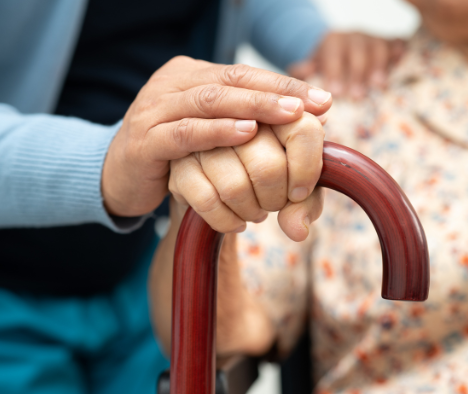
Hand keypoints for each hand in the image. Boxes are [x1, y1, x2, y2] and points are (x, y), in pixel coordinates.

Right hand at [102, 56, 332, 216]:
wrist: (115, 178)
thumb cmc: (171, 156)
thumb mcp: (208, 132)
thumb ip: (243, 121)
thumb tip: (304, 121)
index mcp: (188, 75)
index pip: (242, 73)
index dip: (283, 83)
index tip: (322, 99)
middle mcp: (170, 84)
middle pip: (229, 81)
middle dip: (276, 92)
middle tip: (312, 104)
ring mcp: (153, 110)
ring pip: (209, 100)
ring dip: (253, 107)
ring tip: (290, 114)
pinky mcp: (144, 141)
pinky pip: (185, 132)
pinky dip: (218, 131)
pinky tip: (247, 133)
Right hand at [168, 113, 325, 241]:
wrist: (181, 172)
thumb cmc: (245, 169)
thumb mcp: (284, 177)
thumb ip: (303, 200)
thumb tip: (298, 229)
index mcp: (259, 90)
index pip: (301, 127)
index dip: (307, 166)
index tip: (301, 192)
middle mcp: (221, 98)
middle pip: (269, 165)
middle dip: (276, 195)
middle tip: (275, 202)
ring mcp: (188, 122)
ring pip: (235, 186)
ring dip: (251, 208)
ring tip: (255, 210)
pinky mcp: (160, 148)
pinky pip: (206, 200)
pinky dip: (227, 219)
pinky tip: (236, 221)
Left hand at [288, 31, 405, 99]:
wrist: (337, 50)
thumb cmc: (323, 67)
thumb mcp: (309, 67)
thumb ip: (302, 72)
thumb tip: (299, 72)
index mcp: (332, 41)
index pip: (333, 54)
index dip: (335, 72)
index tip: (336, 93)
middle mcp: (352, 37)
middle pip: (357, 51)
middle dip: (357, 74)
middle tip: (356, 96)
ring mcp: (371, 39)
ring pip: (378, 47)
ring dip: (379, 66)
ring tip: (378, 86)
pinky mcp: (387, 43)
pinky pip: (395, 43)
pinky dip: (398, 51)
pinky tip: (401, 61)